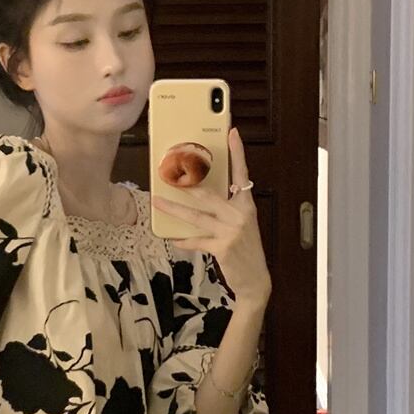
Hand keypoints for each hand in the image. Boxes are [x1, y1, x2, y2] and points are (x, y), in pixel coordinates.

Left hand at [151, 126, 271, 304]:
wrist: (255, 280)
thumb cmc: (245, 251)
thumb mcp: (241, 225)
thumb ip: (226, 210)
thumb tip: (202, 197)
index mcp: (246, 205)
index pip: (242, 173)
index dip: (237, 153)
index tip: (232, 133)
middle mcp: (240, 214)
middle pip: (208, 193)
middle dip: (186, 184)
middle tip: (168, 172)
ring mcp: (231, 230)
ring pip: (196, 215)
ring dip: (173, 209)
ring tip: (157, 201)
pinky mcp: (222, 247)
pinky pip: (196, 240)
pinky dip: (184, 240)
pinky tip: (173, 238)